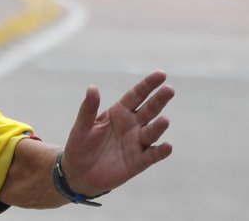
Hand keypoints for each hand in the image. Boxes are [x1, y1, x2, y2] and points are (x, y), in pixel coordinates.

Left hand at [61, 70, 173, 195]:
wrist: (78, 173)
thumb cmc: (80, 145)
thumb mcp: (82, 126)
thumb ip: (88, 109)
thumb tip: (92, 87)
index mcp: (119, 112)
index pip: (136, 95)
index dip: (148, 85)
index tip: (161, 74)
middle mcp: (131, 125)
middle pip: (149, 110)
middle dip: (159, 100)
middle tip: (169, 89)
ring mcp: (136, 143)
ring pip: (151, 132)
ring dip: (159, 126)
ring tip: (164, 120)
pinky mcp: (138, 161)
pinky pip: (152, 155)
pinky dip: (160, 151)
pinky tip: (167, 146)